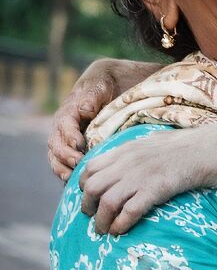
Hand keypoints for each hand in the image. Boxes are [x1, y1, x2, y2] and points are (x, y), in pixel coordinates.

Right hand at [48, 58, 161, 180]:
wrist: (106, 86)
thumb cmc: (104, 86)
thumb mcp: (100, 86)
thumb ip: (92, 97)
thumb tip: (85, 110)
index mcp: (68, 111)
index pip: (64, 126)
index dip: (71, 137)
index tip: (81, 146)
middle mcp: (62, 127)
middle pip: (56, 144)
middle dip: (66, 156)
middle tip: (79, 164)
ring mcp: (64, 139)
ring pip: (55, 156)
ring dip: (62, 168)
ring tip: (72, 179)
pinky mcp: (71, 150)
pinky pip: (62, 163)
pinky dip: (65, 173)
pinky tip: (73, 183)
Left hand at [79, 124, 216, 234]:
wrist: (203, 151)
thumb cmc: (180, 148)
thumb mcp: (149, 143)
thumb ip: (132, 153)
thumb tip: (121, 163)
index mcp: (124, 150)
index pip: (90, 168)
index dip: (83, 186)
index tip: (89, 197)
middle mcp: (126, 163)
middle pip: (92, 187)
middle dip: (87, 206)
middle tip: (91, 217)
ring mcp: (139, 177)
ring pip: (106, 202)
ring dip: (101, 221)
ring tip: (103, 231)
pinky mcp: (154, 191)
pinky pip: (129, 211)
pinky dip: (120, 224)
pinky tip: (119, 230)